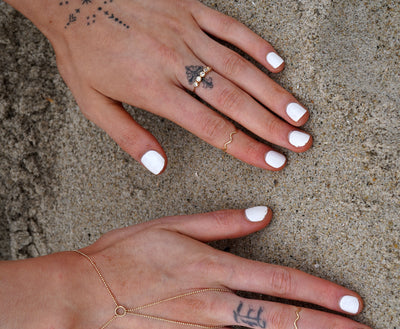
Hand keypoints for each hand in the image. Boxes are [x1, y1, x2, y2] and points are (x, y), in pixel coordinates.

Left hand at [8, 0, 311, 173]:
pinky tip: (278, 64)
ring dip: (273, 93)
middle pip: (234, 101)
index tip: (272, 162)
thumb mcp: (93, 103)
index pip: (211, 127)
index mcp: (156, 90)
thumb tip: (160, 167)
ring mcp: (187, 33)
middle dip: (271, 126)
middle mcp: (178, 63)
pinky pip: (230, 27)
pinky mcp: (190, 9)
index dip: (244, 147)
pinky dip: (256, 45)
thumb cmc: (83, 54)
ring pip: (239, 67)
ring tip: (299, 115)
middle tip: (301, 144)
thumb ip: (129, 137)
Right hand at [59, 207, 375, 328]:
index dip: (320, 292)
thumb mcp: (172, 224)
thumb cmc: (127, 253)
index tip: (351, 301)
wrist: (86, 294)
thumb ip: (222, 221)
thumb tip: (263, 214)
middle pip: (283, 319)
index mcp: (212, 267)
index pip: (281, 281)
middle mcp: (214, 305)